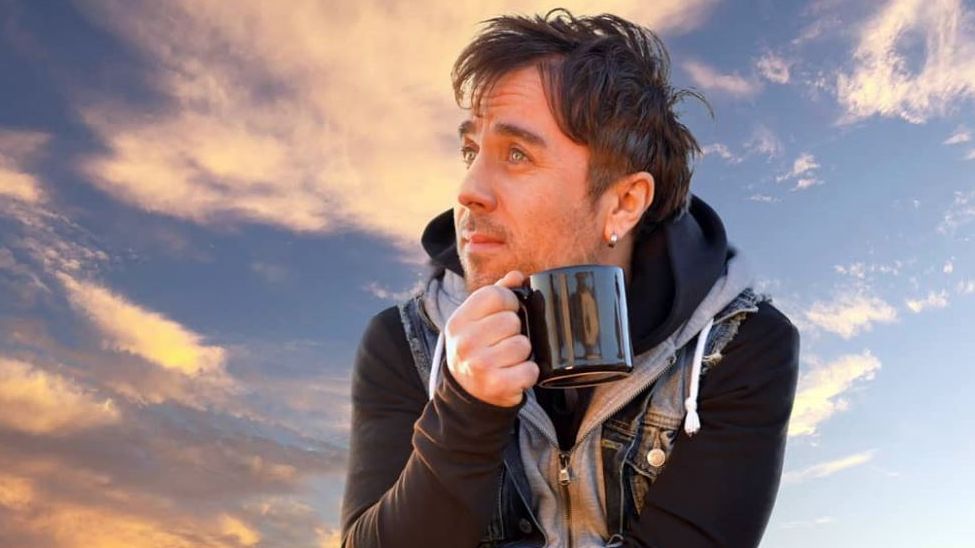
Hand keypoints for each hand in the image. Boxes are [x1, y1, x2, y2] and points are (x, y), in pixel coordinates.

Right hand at [444, 270, 539, 406]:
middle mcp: (465, 343)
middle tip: (503, 342)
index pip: (494, 295)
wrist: (467, 392)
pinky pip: (530, 370)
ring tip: (508, 358)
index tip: (507, 312)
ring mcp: (479, 365)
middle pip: (511, 320)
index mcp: (458, 321)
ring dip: (522, 353)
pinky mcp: (497, 385)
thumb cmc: (476, 348)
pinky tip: (514, 373)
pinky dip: (528, 373)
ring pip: (523, 344)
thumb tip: (517, 276)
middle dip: (515, 331)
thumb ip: (497, 294)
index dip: (509, 302)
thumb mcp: (476, 320)